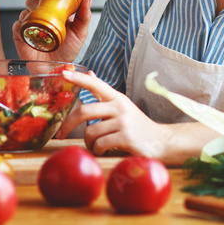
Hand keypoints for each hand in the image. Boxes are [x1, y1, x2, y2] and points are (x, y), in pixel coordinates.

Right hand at [11, 0, 91, 62]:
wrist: (57, 67)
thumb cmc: (68, 50)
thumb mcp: (80, 32)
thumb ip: (84, 16)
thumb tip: (87, 0)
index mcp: (53, 9)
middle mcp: (40, 14)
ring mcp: (29, 23)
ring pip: (25, 9)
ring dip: (31, 11)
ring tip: (42, 22)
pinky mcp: (20, 34)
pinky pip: (17, 25)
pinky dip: (22, 26)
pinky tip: (31, 33)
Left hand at [56, 70, 172, 160]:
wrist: (162, 141)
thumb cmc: (137, 126)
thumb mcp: (122, 106)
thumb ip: (104, 94)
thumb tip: (89, 73)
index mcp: (117, 98)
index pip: (95, 84)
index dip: (78, 78)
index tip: (63, 74)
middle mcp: (120, 107)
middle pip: (84, 111)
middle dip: (68, 124)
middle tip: (61, 134)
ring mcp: (124, 122)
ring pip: (90, 132)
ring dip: (89, 143)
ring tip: (96, 146)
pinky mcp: (126, 138)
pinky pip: (100, 145)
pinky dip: (98, 151)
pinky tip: (104, 151)